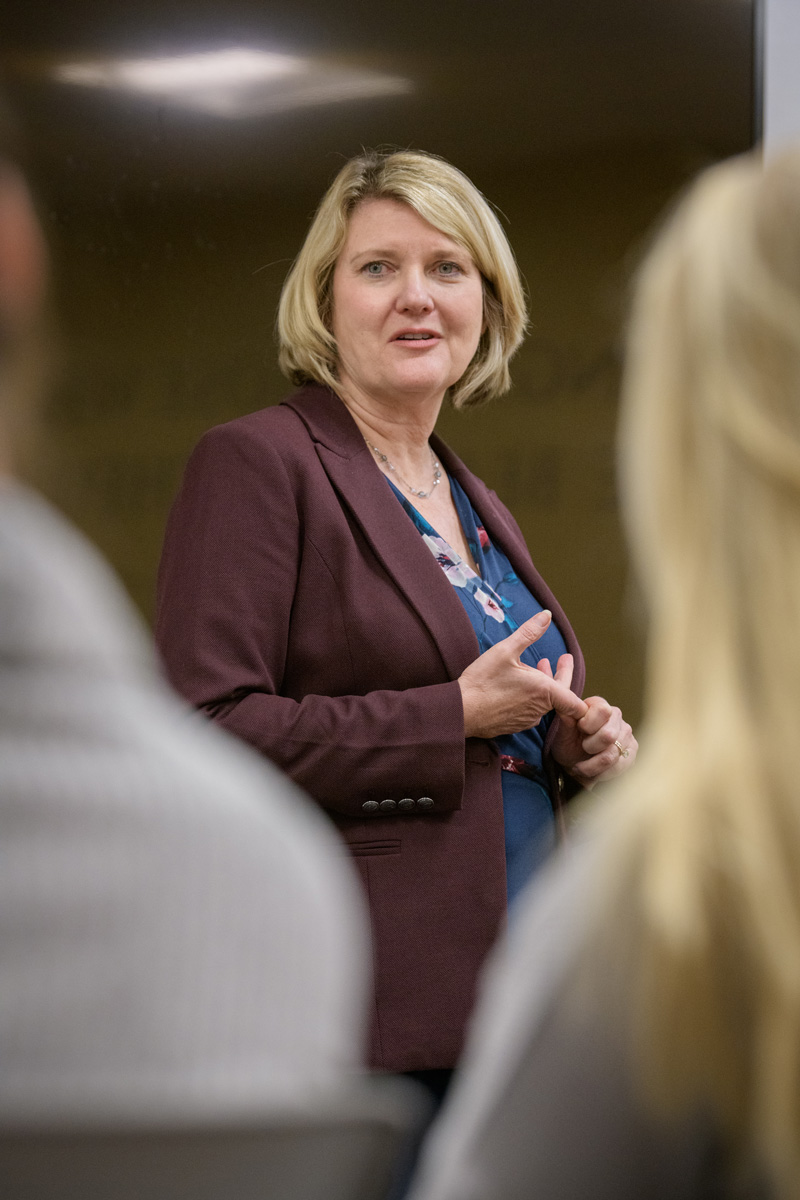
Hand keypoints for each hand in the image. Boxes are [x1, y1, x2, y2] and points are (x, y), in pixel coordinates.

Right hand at [459, 611, 587, 739]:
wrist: (461, 711)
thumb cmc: (483, 681)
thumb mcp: (505, 650)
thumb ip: (529, 632)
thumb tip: (546, 615)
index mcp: (544, 692)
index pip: (576, 702)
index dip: (573, 680)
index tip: (566, 661)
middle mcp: (539, 710)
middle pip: (560, 696)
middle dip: (559, 674)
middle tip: (560, 659)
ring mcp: (527, 720)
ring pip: (543, 702)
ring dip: (543, 685)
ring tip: (537, 668)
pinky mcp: (514, 726)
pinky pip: (530, 710)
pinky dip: (531, 696)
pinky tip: (519, 686)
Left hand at [535, 662, 636, 786]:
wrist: (574, 767)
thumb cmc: (566, 743)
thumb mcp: (558, 721)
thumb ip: (555, 692)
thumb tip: (544, 661)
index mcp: (599, 706)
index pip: (601, 710)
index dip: (588, 724)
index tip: (580, 730)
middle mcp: (617, 717)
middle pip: (609, 734)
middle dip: (591, 746)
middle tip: (582, 748)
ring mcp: (627, 735)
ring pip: (613, 752)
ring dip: (592, 764)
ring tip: (581, 765)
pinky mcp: (632, 752)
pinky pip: (621, 765)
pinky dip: (602, 773)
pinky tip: (592, 773)